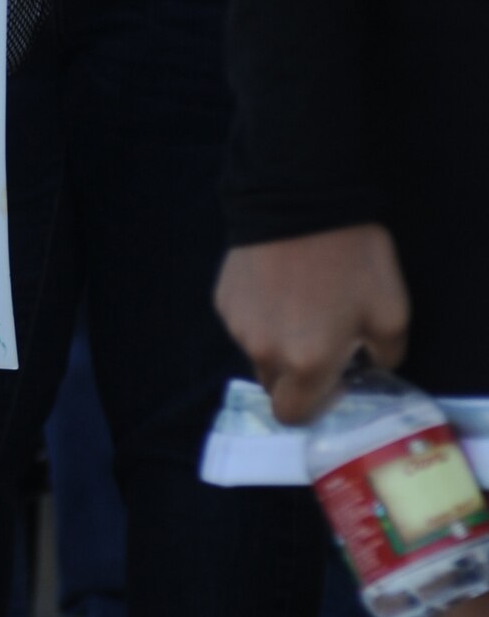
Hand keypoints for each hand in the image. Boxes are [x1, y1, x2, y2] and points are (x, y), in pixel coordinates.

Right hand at [215, 225, 411, 426]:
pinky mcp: (223, 299)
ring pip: (258, 351)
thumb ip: (385, 355)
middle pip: (274, 384)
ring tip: (299, 302)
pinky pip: (243, 322)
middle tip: (320, 339)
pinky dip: (261, 314)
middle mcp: (264, 352)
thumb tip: (368, 366)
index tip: (334, 380)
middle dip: (296, 373)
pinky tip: (279, 284)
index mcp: (307, 363)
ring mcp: (237, 326)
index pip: (294, 414)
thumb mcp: (394, 311)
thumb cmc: (353, 261)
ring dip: (277, 341)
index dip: (314, 405)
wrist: (299, 201)